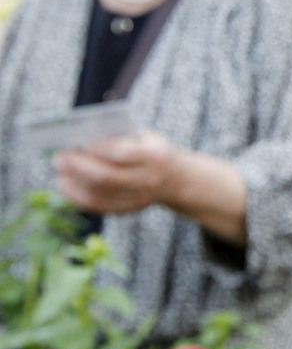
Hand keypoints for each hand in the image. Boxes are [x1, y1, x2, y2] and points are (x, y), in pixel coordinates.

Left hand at [53, 130, 180, 214]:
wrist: (175, 179)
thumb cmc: (151, 150)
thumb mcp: (146, 138)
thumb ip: (121, 138)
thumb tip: (83, 140)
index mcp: (155, 156)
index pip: (123, 154)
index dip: (99, 149)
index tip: (80, 143)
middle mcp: (147, 180)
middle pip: (106, 177)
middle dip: (79, 167)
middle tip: (60, 157)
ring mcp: (137, 199)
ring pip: (98, 194)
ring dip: (73, 182)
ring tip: (59, 170)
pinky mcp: (125, 210)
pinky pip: (96, 206)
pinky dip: (77, 196)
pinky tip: (65, 184)